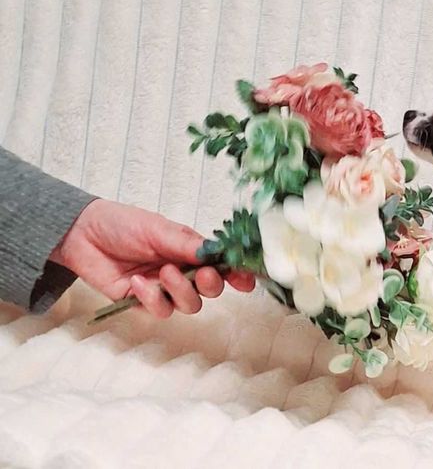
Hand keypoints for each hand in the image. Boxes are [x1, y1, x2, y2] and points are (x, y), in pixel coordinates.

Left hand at [50, 199, 254, 317]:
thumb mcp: (160, 228)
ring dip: (180, 291)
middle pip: (211, 290)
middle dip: (211, 284)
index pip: (222, 266)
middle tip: (201, 274)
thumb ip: (189, 244)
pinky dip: (151, 298)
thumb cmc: (124, 224)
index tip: (247, 279)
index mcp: (191, 250)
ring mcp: (163, 289)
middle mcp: (182, 271)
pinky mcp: (142, 303)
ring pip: (189, 305)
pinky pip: (159, 310)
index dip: (237, 274)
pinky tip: (137, 282)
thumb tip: (219, 252)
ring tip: (163, 273)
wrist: (84, 235)